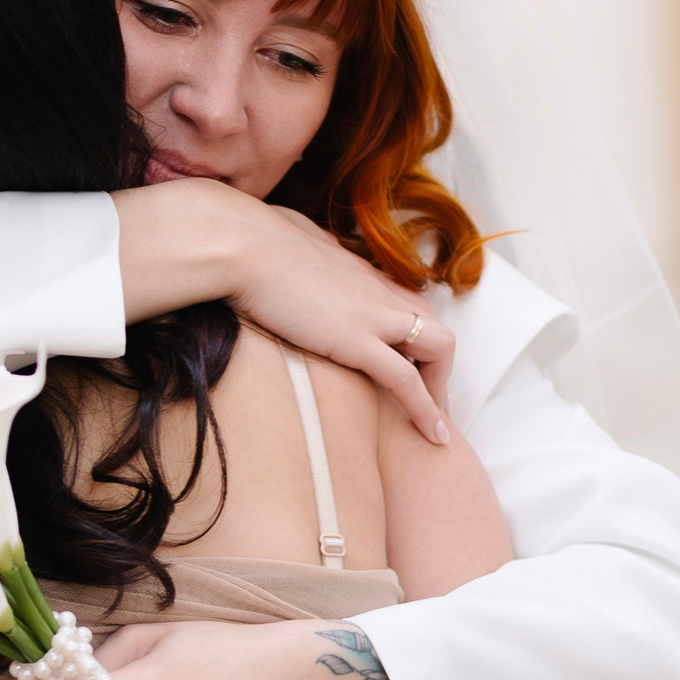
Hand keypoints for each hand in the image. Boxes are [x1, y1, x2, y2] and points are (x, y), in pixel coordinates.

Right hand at [246, 210, 453, 442]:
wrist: (240, 246)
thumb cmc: (250, 242)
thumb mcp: (287, 243)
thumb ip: (301, 253)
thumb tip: (291, 251)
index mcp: (361, 273)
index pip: (410, 306)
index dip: (415, 342)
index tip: (407, 370)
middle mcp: (378, 291)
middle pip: (434, 326)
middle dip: (437, 369)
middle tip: (429, 405)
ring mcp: (373, 315)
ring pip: (439, 349)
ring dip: (439, 389)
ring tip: (433, 425)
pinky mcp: (357, 340)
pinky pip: (407, 380)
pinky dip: (425, 409)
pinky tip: (433, 437)